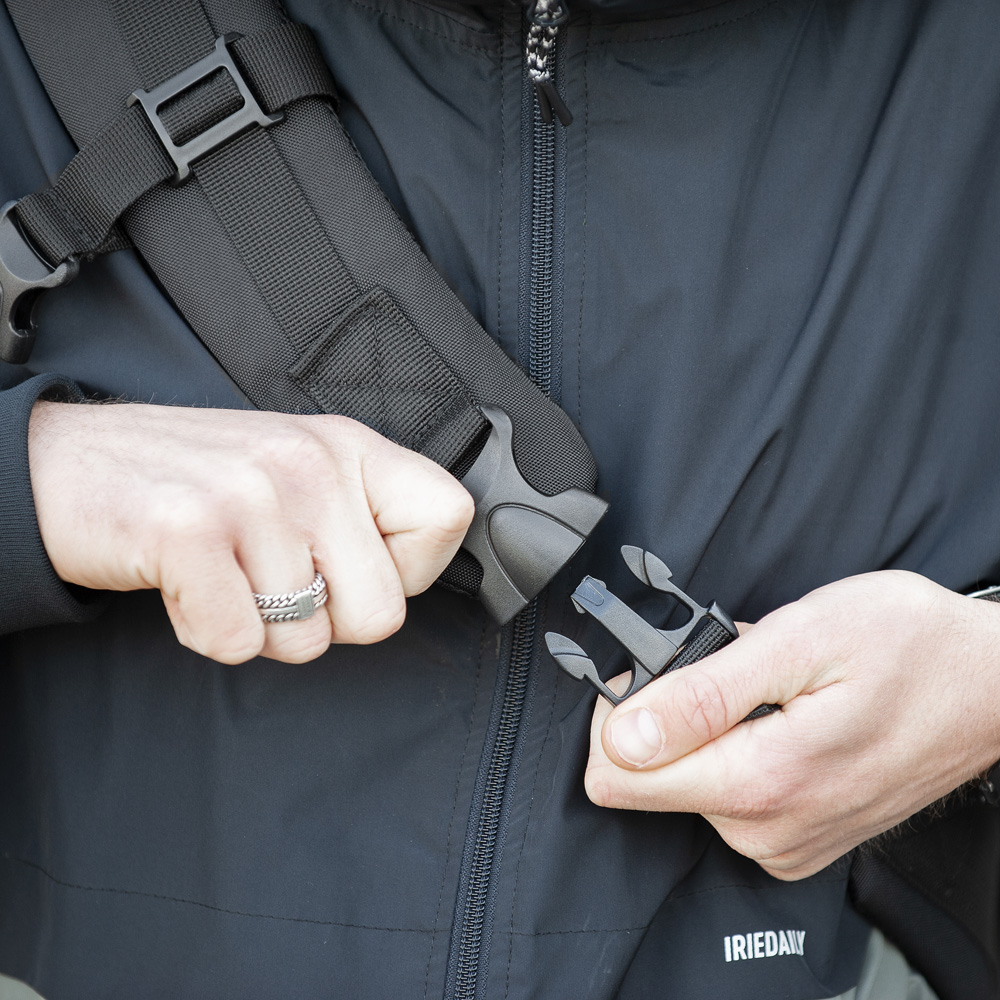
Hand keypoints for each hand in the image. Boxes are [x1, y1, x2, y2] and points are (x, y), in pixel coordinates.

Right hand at [28, 401, 473, 662]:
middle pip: (382, 613)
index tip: (356, 566)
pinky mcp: (188, 533)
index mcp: (348, 446)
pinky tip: (188, 584)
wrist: (71, 465)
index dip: (411, 570)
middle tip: (271, 580)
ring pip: (307, 640)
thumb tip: (416, 576)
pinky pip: (237, 642)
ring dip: (260, 627)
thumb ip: (363, 513)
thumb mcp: (300, 472)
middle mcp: (309, 462)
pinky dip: (208, 632)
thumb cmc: (199, 481)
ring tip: (224, 572)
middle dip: (325, 621)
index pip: (449, 518)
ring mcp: (250, 495)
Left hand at [584, 570, 999, 878]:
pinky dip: (740, 748)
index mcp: (760, 782)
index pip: (617, 778)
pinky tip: (782, 718)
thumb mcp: (798, 641)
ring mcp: (786, 840)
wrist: (990, 683)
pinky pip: (728, 796)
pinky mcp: (799, 837)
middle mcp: (767, 830)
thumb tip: (623, 735)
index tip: (656, 672)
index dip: (620, 714)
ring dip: (710, 728)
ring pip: (688, 784)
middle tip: (728, 671)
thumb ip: (701, 695)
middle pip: (648, 779)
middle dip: (670, 716)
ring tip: (770, 691)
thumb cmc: (909, 646)